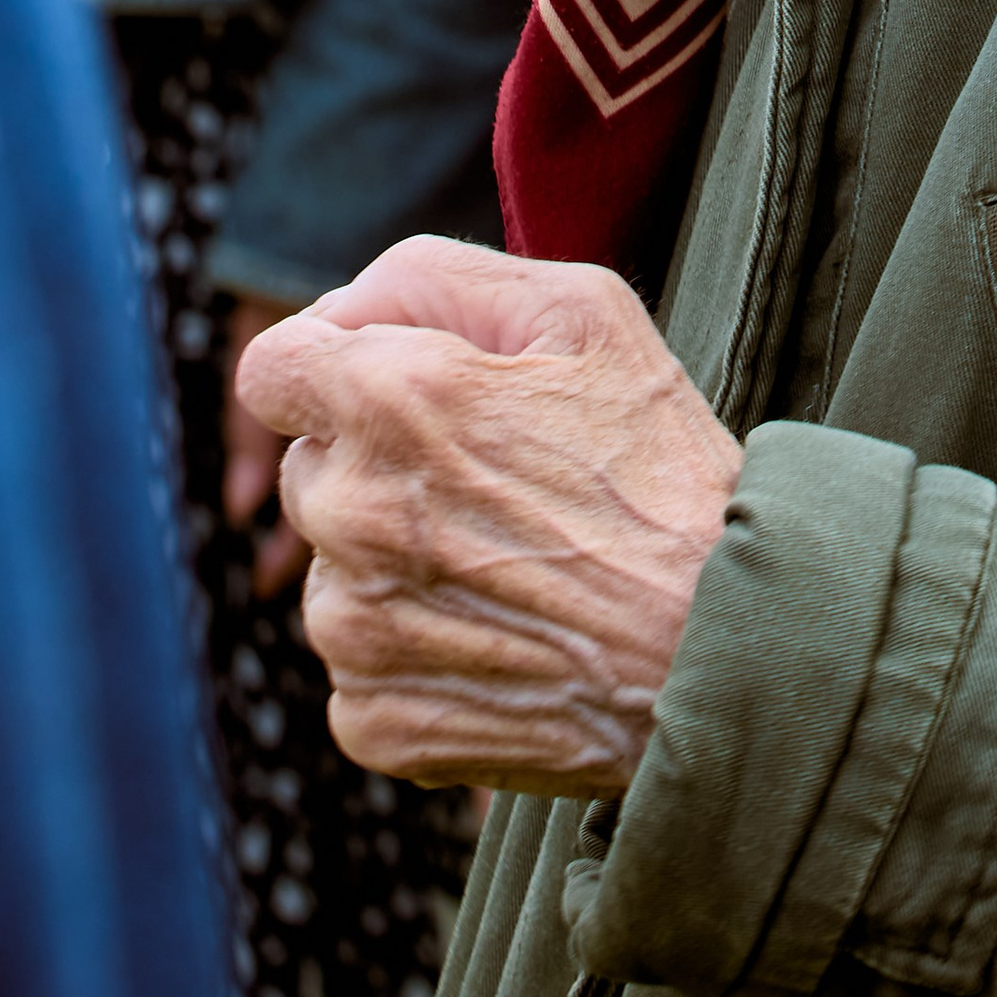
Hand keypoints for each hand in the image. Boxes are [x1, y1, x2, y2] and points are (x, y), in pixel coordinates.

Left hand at [237, 239, 743, 798]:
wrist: (726, 654)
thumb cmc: (664, 470)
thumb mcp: (584, 312)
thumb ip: (435, 276)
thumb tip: (339, 309)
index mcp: (391, 399)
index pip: (270, 366)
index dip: (330, 367)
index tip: (391, 391)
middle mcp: (351, 513)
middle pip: (308, 469)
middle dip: (375, 464)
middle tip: (490, 484)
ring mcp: (354, 628)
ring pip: (332, 570)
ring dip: (392, 562)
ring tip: (510, 569)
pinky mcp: (372, 720)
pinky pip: (358, 666)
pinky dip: (414, 652)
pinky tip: (503, 639)